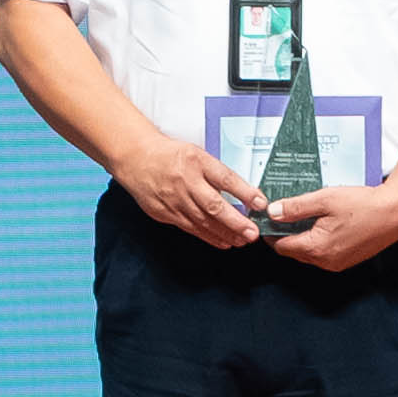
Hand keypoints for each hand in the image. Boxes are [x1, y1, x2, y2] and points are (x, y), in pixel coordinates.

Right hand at [122, 134, 279, 251]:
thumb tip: (245, 193)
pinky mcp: (165, 212)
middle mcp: (185, 181)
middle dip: (236, 222)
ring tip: (243, 240)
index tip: (261, 203)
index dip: (245, 192)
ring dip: (226, 233)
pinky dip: (209, 237)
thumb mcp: (196, 155)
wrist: (136, 159)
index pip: (225, 179)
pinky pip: (191, 228)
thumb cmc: (170, 155)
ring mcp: (174, 199)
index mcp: (196, 161)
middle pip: (214, 205)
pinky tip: (223, 241)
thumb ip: (216, 173)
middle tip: (253, 233)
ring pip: (203, 221)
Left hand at [269, 170, 397, 270]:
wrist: (396, 213)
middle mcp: (325, 262)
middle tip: (281, 214)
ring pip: (308, 253)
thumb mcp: (324, 199)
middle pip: (293, 251)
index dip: (270, 232)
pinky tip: (320, 224)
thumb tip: (272, 213)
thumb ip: (296, 208)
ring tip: (300, 216)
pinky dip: (316, 241)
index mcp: (316, 248)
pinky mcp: (347, 260)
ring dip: (300, 238)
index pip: (281, 246)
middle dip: (284, 235)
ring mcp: (337, 264)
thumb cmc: (363, 204)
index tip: (266, 218)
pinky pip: (322, 254)